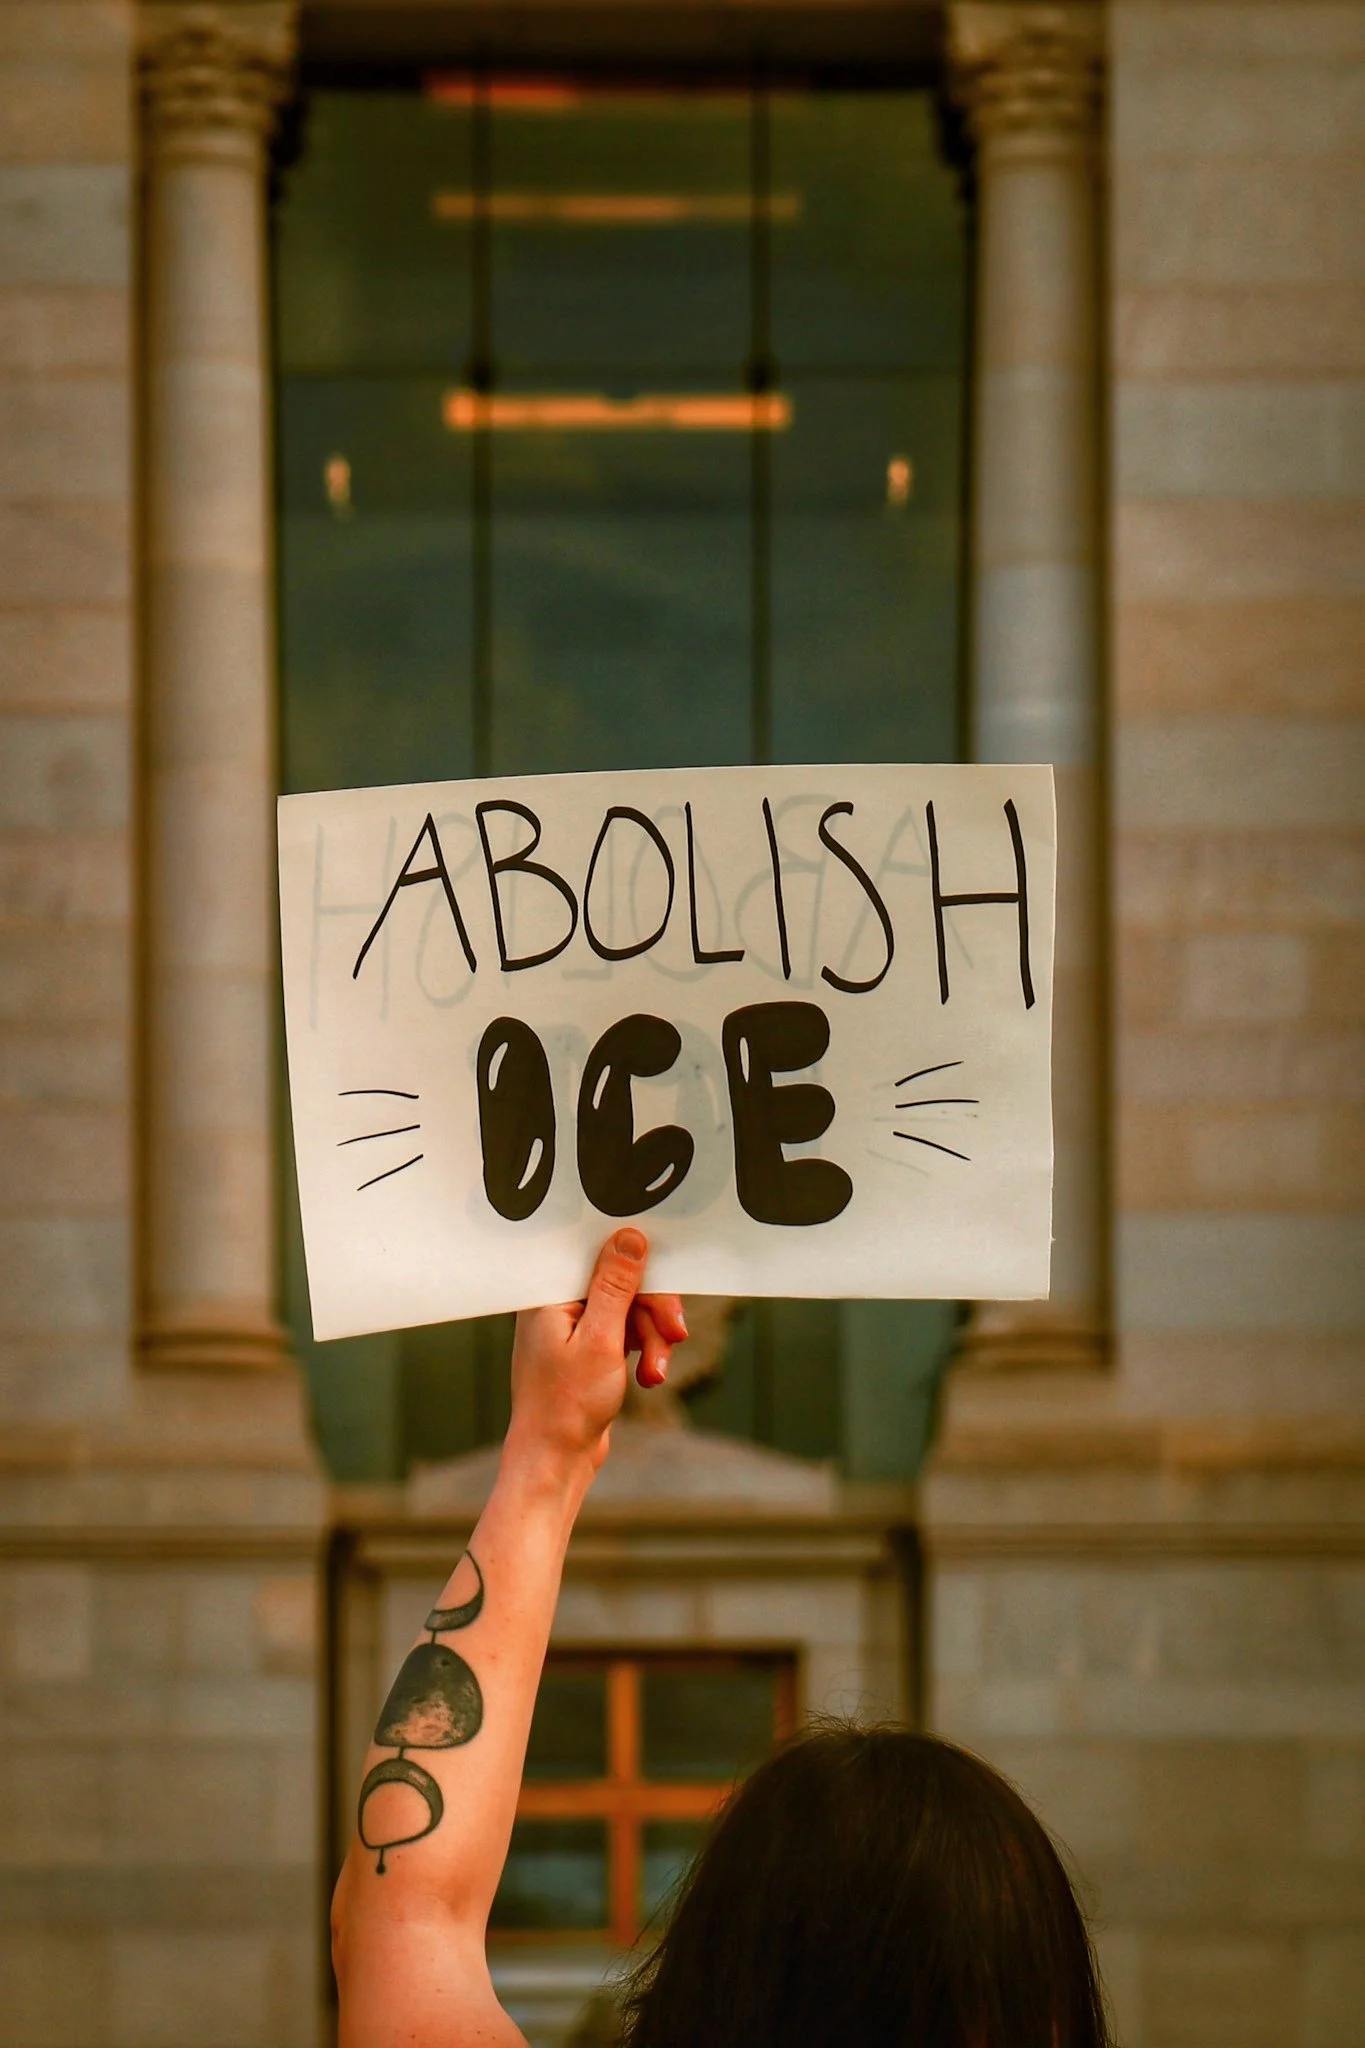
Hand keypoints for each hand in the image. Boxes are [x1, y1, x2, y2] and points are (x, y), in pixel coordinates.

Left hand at [507, 1230, 686, 1473]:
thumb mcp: (600, 1338)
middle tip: (676, 1336)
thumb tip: (630, 1237)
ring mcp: (572, 1327)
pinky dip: (643, 1351)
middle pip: (622, 1284)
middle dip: (653, 1313)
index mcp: (549, 1293)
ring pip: (630, 1311)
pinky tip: (648, 1377)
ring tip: (656, 1373)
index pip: (603, 1258)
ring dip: (652, 1339)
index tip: (668, 1290)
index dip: (641, 1270)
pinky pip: (625, 1333)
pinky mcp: (586, 1348)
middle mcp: (557, 1304)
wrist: (554, 1461)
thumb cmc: (566, 1405)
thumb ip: (616, 1285)